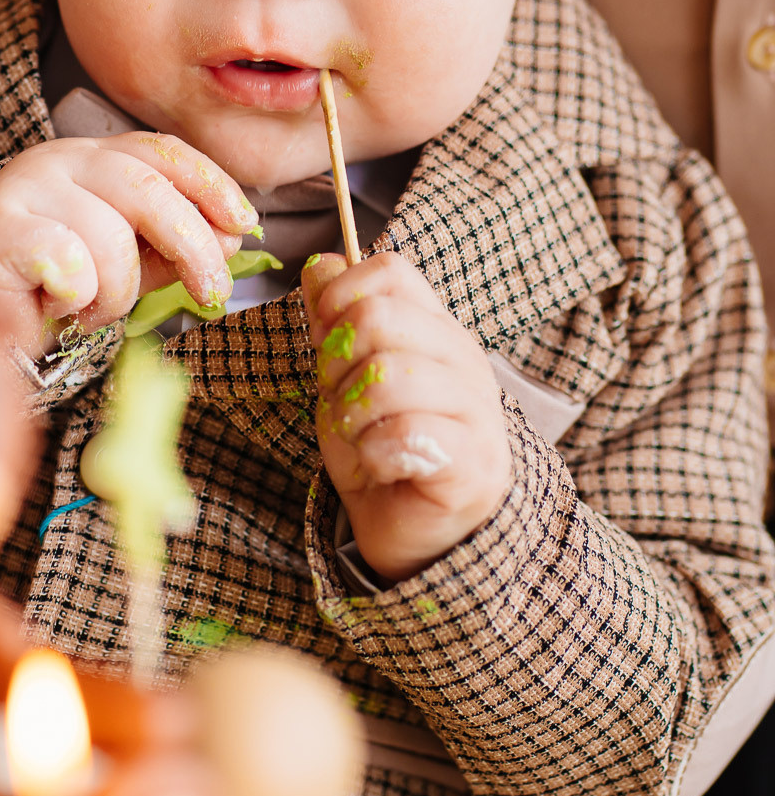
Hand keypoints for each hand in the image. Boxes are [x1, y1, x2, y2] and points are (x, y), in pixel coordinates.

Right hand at [0, 132, 257, 351]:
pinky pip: (66, 262)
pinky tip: (60, 304)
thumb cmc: (62, 279)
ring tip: (93, 309)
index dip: (211, 185)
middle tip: (211, 293)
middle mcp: (63, 160)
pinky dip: (77, 296)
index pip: (163, 152)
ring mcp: (27, 189)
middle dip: (192, 245)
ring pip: (108, 238)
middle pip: (146, 190)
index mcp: (98, 157)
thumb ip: (174, 246)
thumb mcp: (130, 258)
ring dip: (116, 292)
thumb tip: (230, 240)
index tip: (244, 224)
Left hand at [301, 252, 510, 582]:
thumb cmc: (378, 447)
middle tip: (343, 405)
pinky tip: (380, 465)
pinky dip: (373, 453)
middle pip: (378, 318)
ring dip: (351, 416)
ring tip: (361, 440)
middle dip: (336, 365)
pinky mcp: (475, 461)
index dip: (341, 296)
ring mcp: (476, 409)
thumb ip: (333, 320)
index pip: (391, 271)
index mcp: (433, 328)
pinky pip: (407, 433)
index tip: (325, 342)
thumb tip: (318, 264)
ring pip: (386, 376)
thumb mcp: (342, 376)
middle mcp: (463, 358)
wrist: (410, 531)